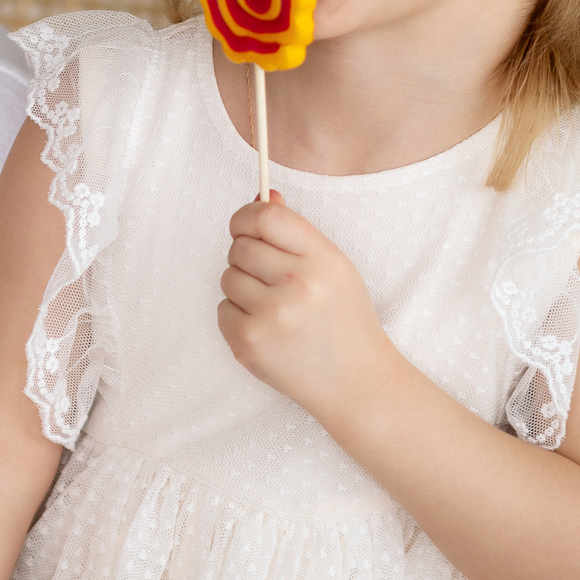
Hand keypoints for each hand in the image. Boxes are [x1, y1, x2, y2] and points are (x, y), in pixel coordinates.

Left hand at [217, 193, 395, 415]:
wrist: (357, 383)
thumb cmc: (344, 320)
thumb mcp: (334, 267)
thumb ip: (295, 232)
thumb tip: (262, 197)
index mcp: (323, 259)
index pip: (266, 218)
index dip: (246, 217)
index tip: (244, 226)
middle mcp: (298, 284)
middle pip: (240, 247)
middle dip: (246, 257)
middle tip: (269, 278)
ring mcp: (272, 315)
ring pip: (227, 277)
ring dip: (242, 289)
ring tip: (274, 308)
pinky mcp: (250, 342)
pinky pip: (222, 309)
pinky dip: (237, 317)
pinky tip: (267, 330)